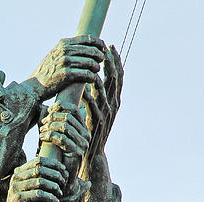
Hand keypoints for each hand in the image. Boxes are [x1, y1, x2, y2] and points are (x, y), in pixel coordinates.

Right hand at [3, 156, 68, 201]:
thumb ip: (36, 177)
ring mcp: (15, 188)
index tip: (64, 170)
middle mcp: (15, 178)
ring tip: (60, 193)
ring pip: (40, 182)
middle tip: (64, 182)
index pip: (38, 161)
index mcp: (19, 172)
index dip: (53, 164)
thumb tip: (59, 169)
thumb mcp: (27, 187)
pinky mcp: (18, 199)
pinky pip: (38, 194)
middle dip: (55, 175)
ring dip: (54, 187)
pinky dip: (50, 197)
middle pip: (40, 170)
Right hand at [28, 35, 105, 100]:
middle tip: (100, 61)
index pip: (87, 39)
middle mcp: (65, 51)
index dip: (98, 43)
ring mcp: (66, 62)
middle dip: (99, 56)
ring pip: (91, 62)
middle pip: (91, 50)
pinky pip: (86, 74)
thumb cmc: (46, 72)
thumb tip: (84, 46)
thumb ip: (67, 49)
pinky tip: (92, 79)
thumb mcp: (54, 54)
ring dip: (96, 68)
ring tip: (96, 71)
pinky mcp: (67, 75)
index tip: (102, 49)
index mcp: (63, 44)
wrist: (35, 86)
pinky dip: (92, 77)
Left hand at [39, 102, 90, 178]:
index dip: (60, 107)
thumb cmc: (59, 156)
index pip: (74, 110)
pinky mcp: (77, 152)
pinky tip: (42, 138)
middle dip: (53, 118)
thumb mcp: (59, 137)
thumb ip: (58, 124)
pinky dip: (49, 136)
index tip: (48, 110)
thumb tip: (50, 108)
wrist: (65, 177)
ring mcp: (83, 144)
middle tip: (43, 123)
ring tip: (41, 131)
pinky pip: (62, 139)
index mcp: (83, 129)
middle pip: (68, 117)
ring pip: (65, 127)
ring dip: (50, 127)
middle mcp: (86, 135)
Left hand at [81, 44, 122, 166]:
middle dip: (110, 64)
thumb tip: (92, 78)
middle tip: (106, 49)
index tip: (111, 47)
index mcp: (114, 100)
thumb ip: (97, 95)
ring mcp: (106, 115)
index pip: (118, 77)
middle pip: (114, 81)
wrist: (93, 153)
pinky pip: (93, 109)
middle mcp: (113, 106)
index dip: (115, 61)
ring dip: (100, 79)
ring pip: (105, 94)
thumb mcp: (98, 109)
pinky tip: (84, 91)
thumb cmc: (92, 130)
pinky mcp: (96, 124)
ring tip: (95, 66)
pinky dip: (89, 99)